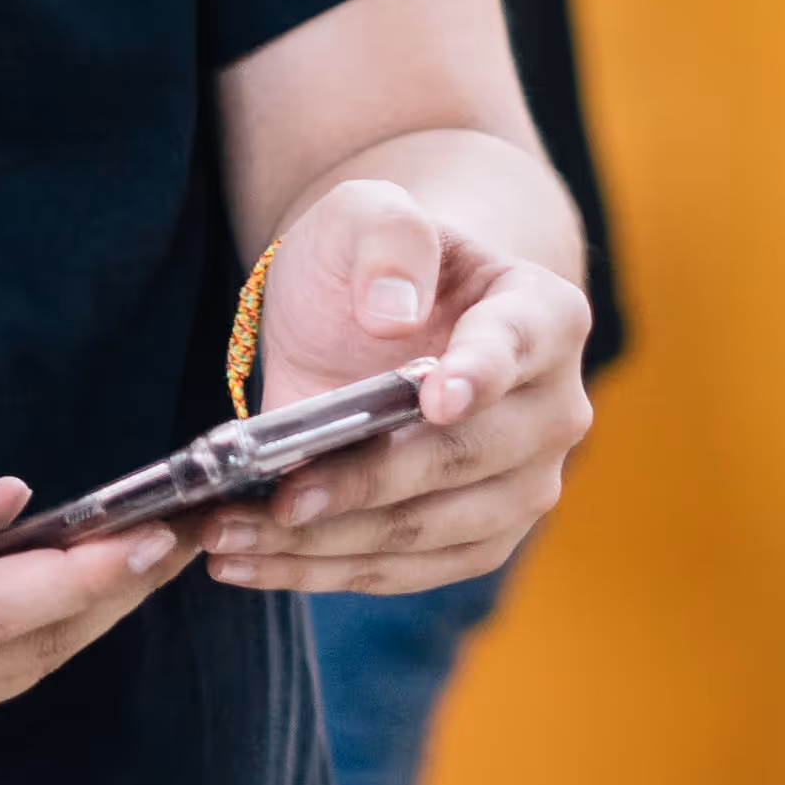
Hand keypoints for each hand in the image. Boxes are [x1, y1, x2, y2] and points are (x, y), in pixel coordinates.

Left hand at [202, 176, 591, 594]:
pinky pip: (404, 571)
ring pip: (429, 532)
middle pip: (464, 460)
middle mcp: (553, 411)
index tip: (432, 399)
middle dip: (368, 483)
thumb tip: (392, 313)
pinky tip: (247, 563)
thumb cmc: (377, 260)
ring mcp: (522, 486)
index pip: (516, 347)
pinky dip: (323, 572)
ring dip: (327, 544)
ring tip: (231, 537)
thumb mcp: (368, 213)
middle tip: (281, 495)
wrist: (377, 313)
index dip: (478, 375)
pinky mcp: (475, 538)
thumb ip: (387, 237)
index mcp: (544, 315)